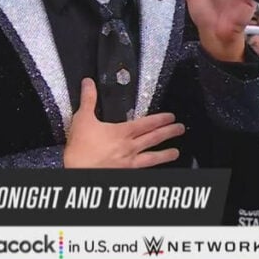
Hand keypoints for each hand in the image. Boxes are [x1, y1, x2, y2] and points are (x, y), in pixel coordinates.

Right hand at [63, 79, 185, 167]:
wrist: (77, 171)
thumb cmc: (80, 149)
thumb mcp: (82, 119)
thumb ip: (88, 99)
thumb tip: (89, 84)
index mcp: (122, 133)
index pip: (147, 123)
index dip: (161, 119)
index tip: (171, 117)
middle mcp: (129, 147)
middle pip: (154, 138)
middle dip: (169, 132)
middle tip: (180, 129)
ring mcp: (128, 162)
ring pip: (152, 157)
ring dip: (165, 154)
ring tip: (175, 152)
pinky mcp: (125, 174)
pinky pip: (143, 170)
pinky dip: (152, 168)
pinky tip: (157, 168)